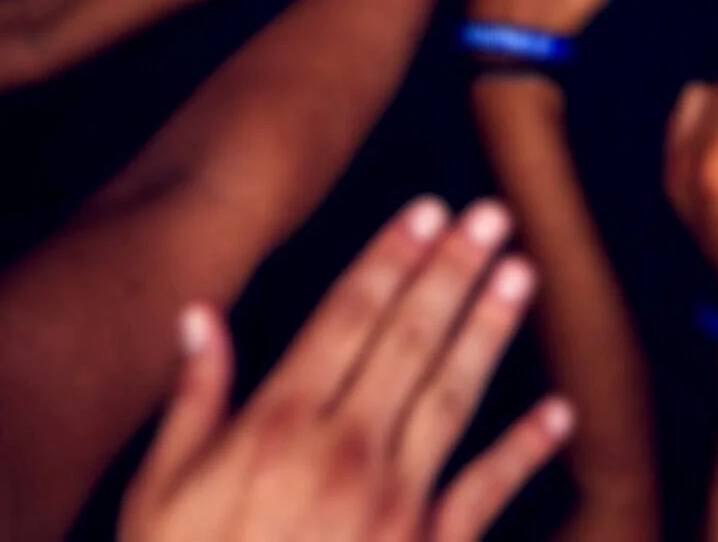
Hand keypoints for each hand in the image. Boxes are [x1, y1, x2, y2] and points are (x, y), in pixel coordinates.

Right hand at [119, 198, 571, 541]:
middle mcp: (342, 451)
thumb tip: (199, 316)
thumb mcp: (158, 493)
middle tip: (491, 214)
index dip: (389, 259)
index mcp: (276, 426)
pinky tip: (558, 411)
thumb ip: (192, 400)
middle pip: (407, 340)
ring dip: (489, 331)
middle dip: (452, 271)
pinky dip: (523, 452)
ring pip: (450, 397)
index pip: (345, 318)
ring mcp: (390, 504)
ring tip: (522, 272)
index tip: (426, 213)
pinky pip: (482, 494)